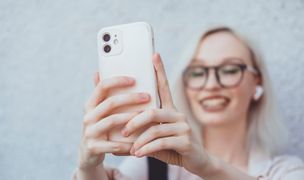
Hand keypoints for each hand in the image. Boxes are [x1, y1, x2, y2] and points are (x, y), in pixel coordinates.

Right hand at [78, 73, 150, 169]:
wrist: (88, 154)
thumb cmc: (100, 128)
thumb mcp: (99, 112)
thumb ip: (103, 96)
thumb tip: (98, 72)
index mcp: (90, 104)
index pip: (102, 86)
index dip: (118, 81)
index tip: (134, 79)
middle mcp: (88, 116)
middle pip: (110, 102)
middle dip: (130, 98)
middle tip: (147, 97)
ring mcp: (89, 132)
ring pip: (112, 121)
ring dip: (131, 118)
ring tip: (145, 116)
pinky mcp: (93, 147)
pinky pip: (114, 143)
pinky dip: (128, 141)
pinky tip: (140, 139)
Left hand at [121, 53, 211, 174]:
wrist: (196, 162)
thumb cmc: (171, 146)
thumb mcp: (156, 136)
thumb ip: (142, 130)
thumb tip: (118, 130)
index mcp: (171, 109)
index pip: (164, 86)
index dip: (159, 70)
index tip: (154, 55)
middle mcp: (178, 114)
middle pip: (152, 111)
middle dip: (134, 121)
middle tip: (123, 130)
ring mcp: (183, 127)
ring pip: (155, 128)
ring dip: (139, 140)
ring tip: (131, 148)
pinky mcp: (186, 141)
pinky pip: (161, 142)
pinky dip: (147, 148)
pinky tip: (138, 153)